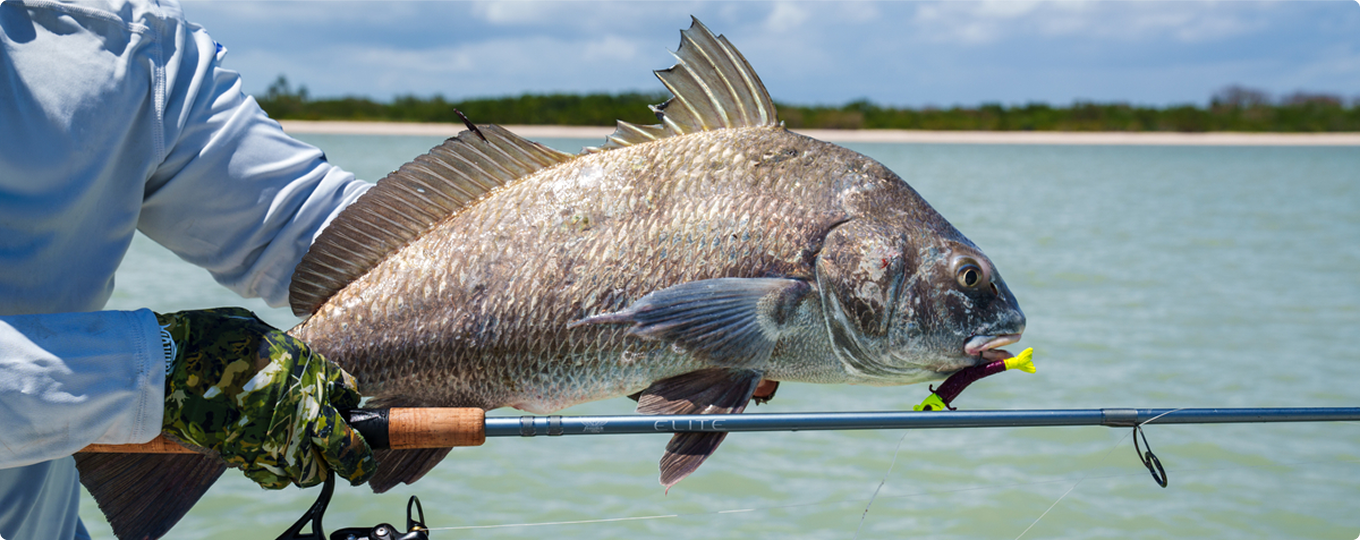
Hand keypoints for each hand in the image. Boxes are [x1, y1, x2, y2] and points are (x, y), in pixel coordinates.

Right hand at [156, 308, 374, 488]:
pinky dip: (277, 474)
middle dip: (355, 457)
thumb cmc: (210, 339)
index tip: (343, 408)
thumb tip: (302, 366)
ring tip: (303, 457)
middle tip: (357, 464)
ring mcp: (274, 438)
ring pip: (312, 472)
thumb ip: (290, 357)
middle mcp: (301, 409)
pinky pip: (275, 478)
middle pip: (346, 448)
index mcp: (310, 371)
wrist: (164, 364)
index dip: (347, 403)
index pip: (349, 394)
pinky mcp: (245, 457)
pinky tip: (271, 459)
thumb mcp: (263, 334)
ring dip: (312, 467)